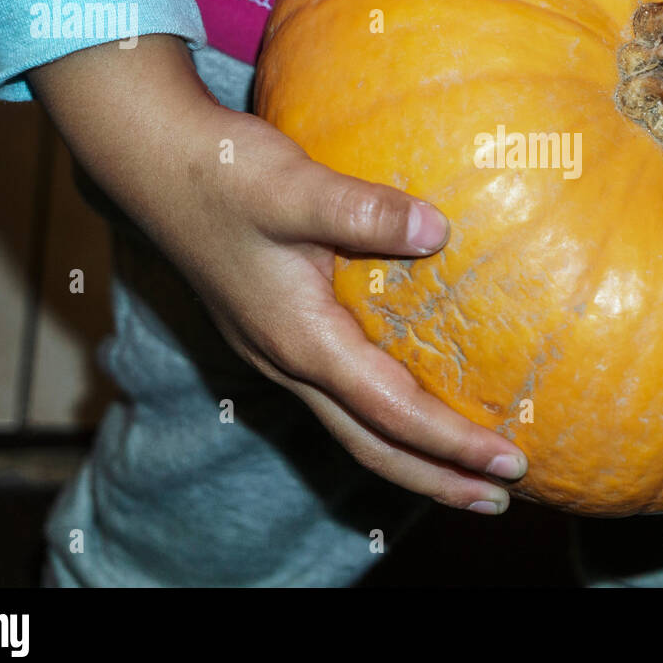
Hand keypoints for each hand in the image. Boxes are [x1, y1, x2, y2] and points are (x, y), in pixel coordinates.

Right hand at [30, 35, 527, 512]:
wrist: (153, 161)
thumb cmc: (222, 173)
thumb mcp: (295, 187)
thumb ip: (365, 212)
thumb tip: (440, 231)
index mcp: (300, 340)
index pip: (391, 414)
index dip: (452, 443)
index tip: (509, 460)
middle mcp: (288, 361)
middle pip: (372, 445)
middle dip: (437, 479)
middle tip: (499, 500)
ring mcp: (278, 351)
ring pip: (354, 428)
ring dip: (413, 458)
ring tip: (467, 474)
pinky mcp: (277, 331)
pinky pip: (341, 397)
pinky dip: (386, 421)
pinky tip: (413, 404)